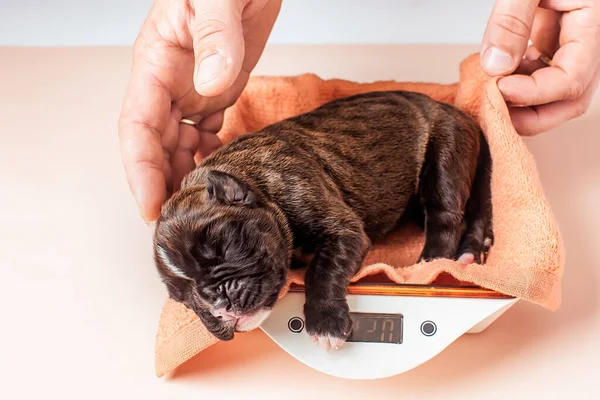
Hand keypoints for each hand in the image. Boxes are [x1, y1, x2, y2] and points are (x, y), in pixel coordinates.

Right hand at [118, 0, 280, 221]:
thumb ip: (215, 35)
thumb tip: (211, 85)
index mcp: (156, 63)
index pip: (138, 127)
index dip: (141, 170)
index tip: (151, 207)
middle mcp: (169, 83)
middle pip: (156, 146)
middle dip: (163, 186)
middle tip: (180, 226)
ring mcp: (193, 89)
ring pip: (180, 145)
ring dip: (185, 178)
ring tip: (201, 210)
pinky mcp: (218, 91)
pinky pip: (206, 134)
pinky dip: (211, 158)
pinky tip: (223, 176)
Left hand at [480, 0, 599, 135]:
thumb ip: (513, 19)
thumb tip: (495, 66)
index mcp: (594, 23)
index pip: (572, 79)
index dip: (535, 93)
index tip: (498, 88)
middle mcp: (586, 41)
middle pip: (571, 100)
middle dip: (533, 115)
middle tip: (494, 112)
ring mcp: (569, 45)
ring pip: (555, 94)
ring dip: (522, 104)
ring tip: (489, 94)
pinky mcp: (549, 44)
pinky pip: (537, 76)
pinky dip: (514, 83)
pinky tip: (493, 76)